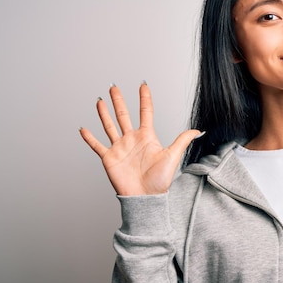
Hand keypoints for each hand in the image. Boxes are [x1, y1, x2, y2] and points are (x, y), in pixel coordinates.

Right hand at [79, 82, 200, 195]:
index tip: (143, 85)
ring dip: (104, 113)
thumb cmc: (159, 180)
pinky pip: (97, 145)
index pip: (145, 112)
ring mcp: (120, 148)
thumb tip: (198, 130)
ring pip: (110, 126)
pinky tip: (83, 129)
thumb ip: (182, 141)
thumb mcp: (173, 156)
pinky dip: (89, 138)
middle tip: (114, 86)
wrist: (145, 197)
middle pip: (124, 115)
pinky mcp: (109, 158)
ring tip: (100, 100)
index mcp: (147, 137)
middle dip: (119, 101)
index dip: (144, 98)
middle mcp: (132, 139)